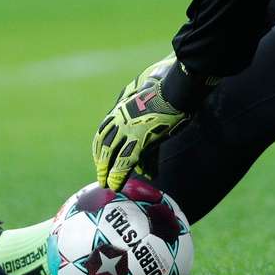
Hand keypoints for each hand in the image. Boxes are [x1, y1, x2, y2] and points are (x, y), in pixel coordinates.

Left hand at [92, 56, 187, 189]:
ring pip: (110, 153)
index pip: (103, 132)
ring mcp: (129, 128)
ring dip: (106, 170)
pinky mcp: (140, 138)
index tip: (99, 159)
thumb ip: (144, 121)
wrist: (175, 90)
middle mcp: (120, 119)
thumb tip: (146, 133)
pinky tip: (115, 184)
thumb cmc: (167, 97)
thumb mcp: (149, 109)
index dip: (99, 148)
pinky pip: (125, 160)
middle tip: (100, 175)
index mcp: (121, 110)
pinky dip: (118, 174)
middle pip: (104, 143)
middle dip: (101, 161)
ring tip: (106, 183)